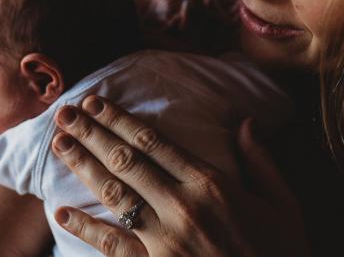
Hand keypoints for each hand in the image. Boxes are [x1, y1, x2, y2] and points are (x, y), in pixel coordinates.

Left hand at [50, 96, 310, 256]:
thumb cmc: (282, 253)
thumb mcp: (283, 204)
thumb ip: (260, 161)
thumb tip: (246, 121)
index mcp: (211, 184)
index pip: (153, 142)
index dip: (119, 119)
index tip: (95, 102)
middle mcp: (182, 206)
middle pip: (126, 161)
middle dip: (91, 133)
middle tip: (65, 113)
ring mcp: (165, 240)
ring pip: (114, 194)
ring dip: (82, 166)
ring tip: (59, 144)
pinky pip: (113, 245)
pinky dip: (85, 228)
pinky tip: (61, 212)